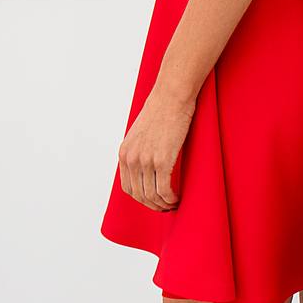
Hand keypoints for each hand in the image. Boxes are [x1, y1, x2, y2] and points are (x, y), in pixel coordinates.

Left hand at [117, 83, 195, 211]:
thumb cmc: (161, 110)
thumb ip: (139, 150)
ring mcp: (146, 160)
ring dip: (163, 204)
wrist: (171, 96)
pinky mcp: (163, 160)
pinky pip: (164, 190)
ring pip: (152, 195)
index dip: (141, 198)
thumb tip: (147, 167)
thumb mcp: (141, 132)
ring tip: (173, 204)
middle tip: (166, 207)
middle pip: (140, 195)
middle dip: (153, 205)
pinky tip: (177, 198)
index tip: (153, 201)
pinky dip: (171, 199)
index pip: (128, 188)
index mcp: (124, 153)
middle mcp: (132, 159)